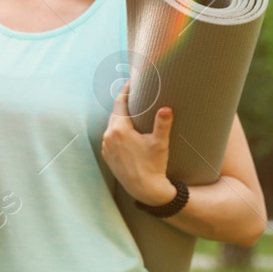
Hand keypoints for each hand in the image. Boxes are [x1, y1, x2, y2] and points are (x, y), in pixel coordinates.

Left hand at [100, 81, 175, 204]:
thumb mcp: (159, 144)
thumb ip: (162, 124)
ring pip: (112, 125)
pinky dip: (117, 130)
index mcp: (119, 129)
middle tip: (133, 94)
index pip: (120, 103)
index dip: (126, 91)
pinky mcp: (107, 154)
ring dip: (120, 118)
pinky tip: (126, 131)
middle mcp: (108, 135)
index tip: (130, 82)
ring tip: (131, 111)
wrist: (144, 189)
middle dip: (124, 103)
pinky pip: (110, 136)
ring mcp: (106, 146)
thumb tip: (166, 108)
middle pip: (115, 113)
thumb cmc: (154, 166)